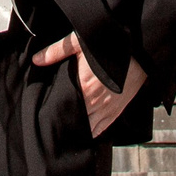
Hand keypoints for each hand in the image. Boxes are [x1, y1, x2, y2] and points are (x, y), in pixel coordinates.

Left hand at [30, 33, 147, 137]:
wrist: (139, 49)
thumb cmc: (109, 44)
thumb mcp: (79, 42)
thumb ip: (57, 51)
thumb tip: (36, 60)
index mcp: (84, 87)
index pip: (65, 108)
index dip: (54, 114)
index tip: (45, 117)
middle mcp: (96, 103)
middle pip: (76, 121)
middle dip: (64, 123)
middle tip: (52, 127)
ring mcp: (108, 109)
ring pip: (89, 128)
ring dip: (78, 129)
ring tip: (66, 132)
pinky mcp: (117, 110)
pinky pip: (102, 128)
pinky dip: (92, 132)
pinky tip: (84, 133)